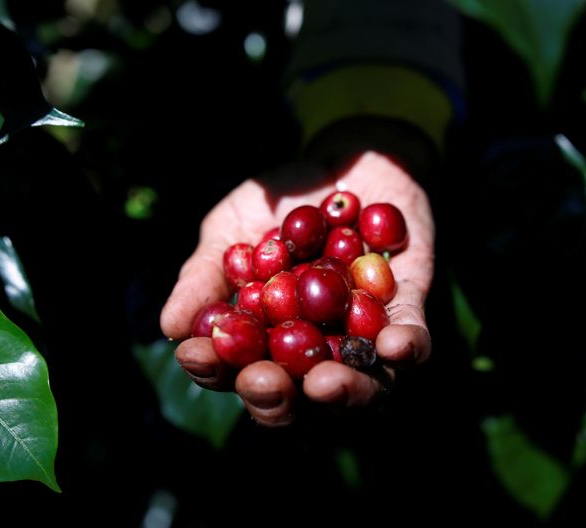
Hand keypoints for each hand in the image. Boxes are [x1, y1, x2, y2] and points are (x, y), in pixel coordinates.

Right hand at [160, 151, 433, 425]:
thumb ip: (206, 274)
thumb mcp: (231, 226)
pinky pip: (415, 340)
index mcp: (267, 337)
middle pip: (299, 398)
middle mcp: (315, 346)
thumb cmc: (281, 197)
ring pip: (361, 386)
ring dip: (345, 393)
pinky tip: (391, 346)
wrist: (347, 154)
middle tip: (264, 382)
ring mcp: (363, 331)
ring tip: (324, 384)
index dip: (216, 371)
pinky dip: (406, 348)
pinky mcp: (409, 304)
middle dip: (278, 399)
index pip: (238, 370)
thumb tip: (171, 328)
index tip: (199, 356)